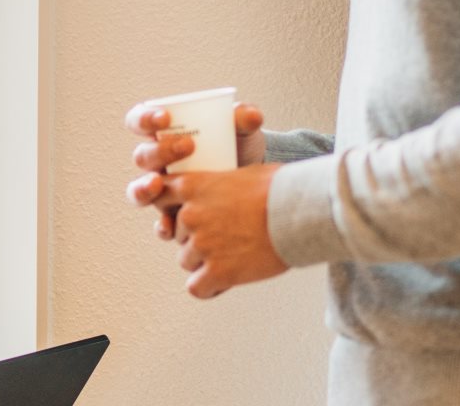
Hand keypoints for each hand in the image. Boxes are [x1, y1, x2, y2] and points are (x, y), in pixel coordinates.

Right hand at [123, 100, 265, 239]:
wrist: (254, 177)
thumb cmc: (238, 145)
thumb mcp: (240, 129)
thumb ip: (243, 119)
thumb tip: (252, 116)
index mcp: (165, 133)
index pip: (140, 121)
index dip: (144, 119)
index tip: (165, 117)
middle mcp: (158, 162)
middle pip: (142, 156)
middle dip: (160, 151)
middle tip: (188, 146)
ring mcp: (163, 190)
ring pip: (138, 190)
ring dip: (143, 189)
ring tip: (158, 185)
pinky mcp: (175, 215)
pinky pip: (160, 223)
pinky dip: (162, 226)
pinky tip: (170, 226)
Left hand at [149, 164, 288, 297]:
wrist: (300, 212)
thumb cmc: (280, 188)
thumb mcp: (240, 172)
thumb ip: (217, 183)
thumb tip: (221, 189)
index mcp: (193, 186)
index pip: (159, 196)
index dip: (171, 207)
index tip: (182, 213)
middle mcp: (190, 215)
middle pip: (179, 234)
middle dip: (197, 237)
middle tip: (226, 237)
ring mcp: (202, 245)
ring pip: (187, 261)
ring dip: (205, 262)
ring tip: (233, 257)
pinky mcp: (217, 272)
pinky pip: (197, 288)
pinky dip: (209, 287)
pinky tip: (225, 281)